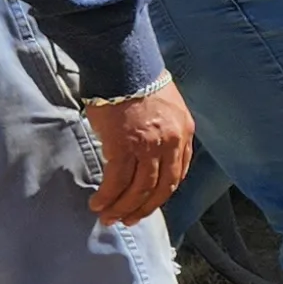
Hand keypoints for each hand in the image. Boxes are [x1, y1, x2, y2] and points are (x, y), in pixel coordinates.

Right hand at [84, 84, 195, 225]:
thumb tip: (145, 149)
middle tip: (128, 220)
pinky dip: (107, 196)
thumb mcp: (165, 106)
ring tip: (109, 218)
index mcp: (184, 132)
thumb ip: (162, 130)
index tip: (149, 204)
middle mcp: (171, 142)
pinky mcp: (124, 146)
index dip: (162, 193)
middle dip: (143, 208)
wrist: (122, 63)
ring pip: (138, 188)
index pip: (178, 174)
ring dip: (122, 207)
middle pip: (161, 187)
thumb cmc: (137, 80)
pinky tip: (98, 204)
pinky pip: (116, 181)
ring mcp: (148, 146)